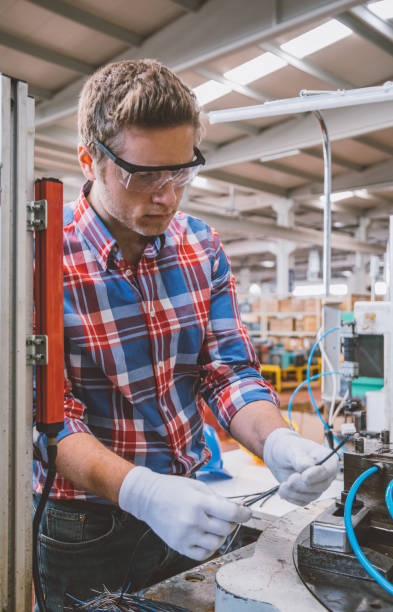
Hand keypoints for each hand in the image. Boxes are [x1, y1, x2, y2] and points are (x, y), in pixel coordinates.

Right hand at [119, 467, 250, 560]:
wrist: (147, 498)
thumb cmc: (172, 489)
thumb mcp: (197, 486)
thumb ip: (217, 499)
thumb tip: (236, 510)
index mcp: (198, 502)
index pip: (230, 513)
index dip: (243, 514)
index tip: (247, 513)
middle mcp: (192, 520)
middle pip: (225, 529)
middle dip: (231, 522)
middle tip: (226, 517)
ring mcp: (185, 535)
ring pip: (216, 543)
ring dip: (220, 535)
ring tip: (213, 526)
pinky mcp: (179, 546)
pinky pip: (203, 554)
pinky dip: (209, 547)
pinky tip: (205, 536)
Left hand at [263, 428, 337, 505]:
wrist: (278, 457)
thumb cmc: (288, 448)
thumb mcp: (292, 448)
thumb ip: (300, 458)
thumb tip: (308, 466)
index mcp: (327, 458)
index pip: (328, 470)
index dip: (316, 475)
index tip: (303, 477)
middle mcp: (325, 474)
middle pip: (321, 486)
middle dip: (302, 485)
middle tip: (289, 480)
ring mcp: (318, 485)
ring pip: (312, 496)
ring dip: (294, 492)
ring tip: (283, 484)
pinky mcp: (309, 494)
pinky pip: (303, 501)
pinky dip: (291, 497)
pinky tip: (283, 489)